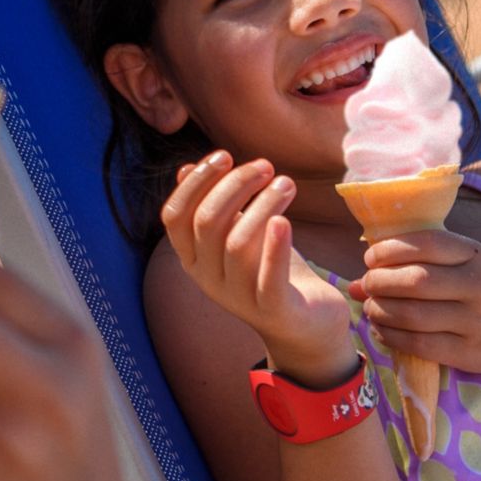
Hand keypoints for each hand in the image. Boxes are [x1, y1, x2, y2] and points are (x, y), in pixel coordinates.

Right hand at [162, 152, 352, 380]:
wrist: (305, 325)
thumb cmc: (268, 270)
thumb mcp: (237, 234)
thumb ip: (213, 207)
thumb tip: (184, 169)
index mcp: (194, 259)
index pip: (175, 216)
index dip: (196, 182)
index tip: (224, 155)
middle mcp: (208, 279)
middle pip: (207, 223)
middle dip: (234, 185)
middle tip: (265, 166)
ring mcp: (238, 298)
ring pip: (237, 244)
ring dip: (262, 205)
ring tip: (286, 183)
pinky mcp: (274, 311)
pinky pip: (268, 280)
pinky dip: (274, 248)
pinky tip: (284, 220)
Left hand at [354, 230, 480, 391]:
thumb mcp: (464, 264)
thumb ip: (416, 265)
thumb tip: (355, 283)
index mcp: (475, 255)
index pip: (426, 244)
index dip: (390, 250)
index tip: (371, 258)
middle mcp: (477, 286)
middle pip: (415, 282)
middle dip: (380, 282)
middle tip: (368, 284)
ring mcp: (473, 322)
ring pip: (413, 316)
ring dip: (381, 311)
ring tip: (371, 307)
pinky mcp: (467, 353)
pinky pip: (419, 345)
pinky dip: (392, 337)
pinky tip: (382, 330)